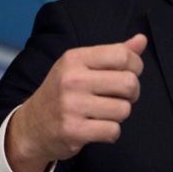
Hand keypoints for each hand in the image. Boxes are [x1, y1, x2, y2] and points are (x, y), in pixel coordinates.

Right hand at [4, 34, 147, 171]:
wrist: (31, 125)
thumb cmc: (63, 91)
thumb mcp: (82, 65)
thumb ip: (114, 53)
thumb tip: (142, 39)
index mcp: (75, 58)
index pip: (121, 55)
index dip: (135, 65)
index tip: (130, 73)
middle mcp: (72, 80)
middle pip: (128, 83)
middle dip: (132, 92)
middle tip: (121, 96)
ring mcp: (71, 106)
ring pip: (124, 109)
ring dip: (119, 114)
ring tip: (104, 112)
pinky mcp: (73, 131)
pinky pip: (113, 131)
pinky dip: (111, 132)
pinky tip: (98, 127)